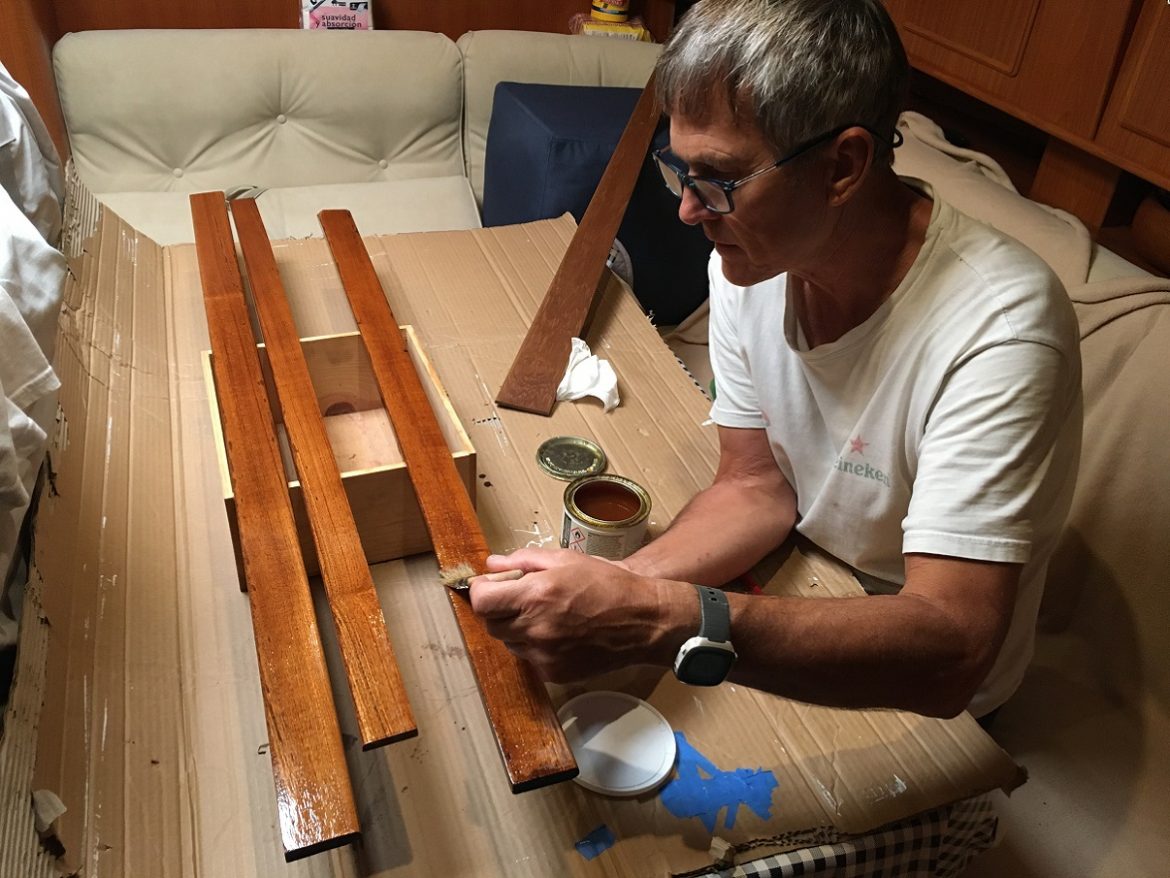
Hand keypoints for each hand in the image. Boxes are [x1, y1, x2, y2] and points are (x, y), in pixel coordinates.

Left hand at [468, 548, 690, 682]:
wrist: (643, 620)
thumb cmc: (607, 584)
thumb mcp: (565, 560)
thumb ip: (523, 561)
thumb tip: (492, 564)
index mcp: (535, 596)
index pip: (481, 601)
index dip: (481, 591)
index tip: (491, 585)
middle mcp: (535, 628)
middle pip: (490, 623)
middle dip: (498, 608)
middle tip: (518, 597)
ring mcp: (543, 655)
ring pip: (509, 642)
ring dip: (516, 627)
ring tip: (544, 614)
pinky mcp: (553, 673)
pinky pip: (529, 658)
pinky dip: (535, 645)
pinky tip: (558, 633)